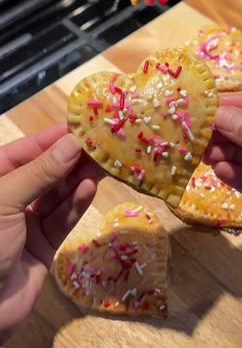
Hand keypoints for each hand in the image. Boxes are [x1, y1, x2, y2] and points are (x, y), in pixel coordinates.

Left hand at [0, 125, 102, 340]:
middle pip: (46, 172)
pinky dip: (75, 204)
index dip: (52, 139)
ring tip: (102, 165)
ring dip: (78, 180)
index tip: (81, 128)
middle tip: (101, 147)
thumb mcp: (5, 200)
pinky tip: (89, 189)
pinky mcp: (43, 243)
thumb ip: (40, 172)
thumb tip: (72, 143)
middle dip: (71, 160)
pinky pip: (61, 218)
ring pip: (57, 195)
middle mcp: (10, 197)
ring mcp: (26, 221)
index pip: (24, 151)